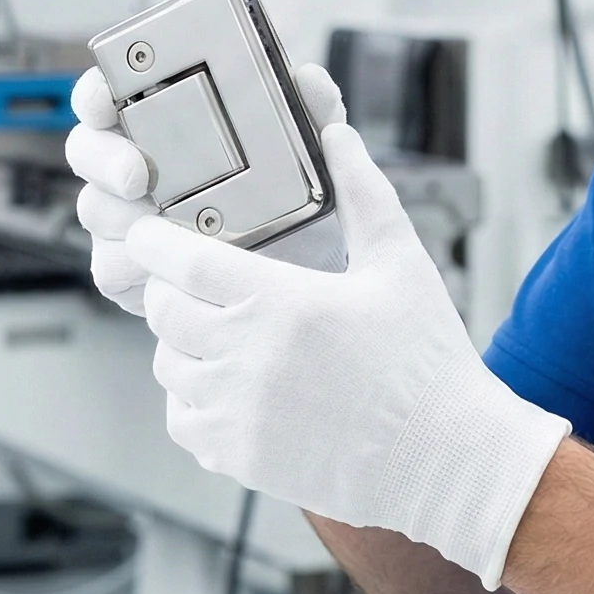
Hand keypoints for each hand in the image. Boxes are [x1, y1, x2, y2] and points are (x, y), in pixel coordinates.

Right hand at [67, 61, 346, 315]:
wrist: (301, 280)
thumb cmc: (296, 208)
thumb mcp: (312, 155)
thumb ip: (311, 113)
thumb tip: (309, 80)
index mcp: (163, 125)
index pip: (111, 95)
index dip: (97, 93)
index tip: (103, 100)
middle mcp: (134, 166)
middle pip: (88, 149)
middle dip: (104, 159)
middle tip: (137, 175)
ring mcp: (125, 218)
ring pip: (95, 208)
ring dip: (122, 216)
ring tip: (161, 224)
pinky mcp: (127, 268)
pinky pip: (108, 266)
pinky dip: (132, 266)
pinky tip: (161, 267)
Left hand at [127, 121, 569, 587]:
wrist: (448, 460)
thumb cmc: (428, 361)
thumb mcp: (402, 263)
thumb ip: (363, 193)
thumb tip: (336, 133)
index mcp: (282, 302)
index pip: (182, 262)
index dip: (153, 241)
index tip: (145, 230)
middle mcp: (248, 358)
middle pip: (165, 312)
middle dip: (171, 290)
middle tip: (194, 282)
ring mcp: (239, 414)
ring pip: (169, 367)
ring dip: (182, 345)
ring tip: (219, 333)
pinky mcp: (240, 459)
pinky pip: (183, 422)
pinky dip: (194, 401)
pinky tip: (230, 386)